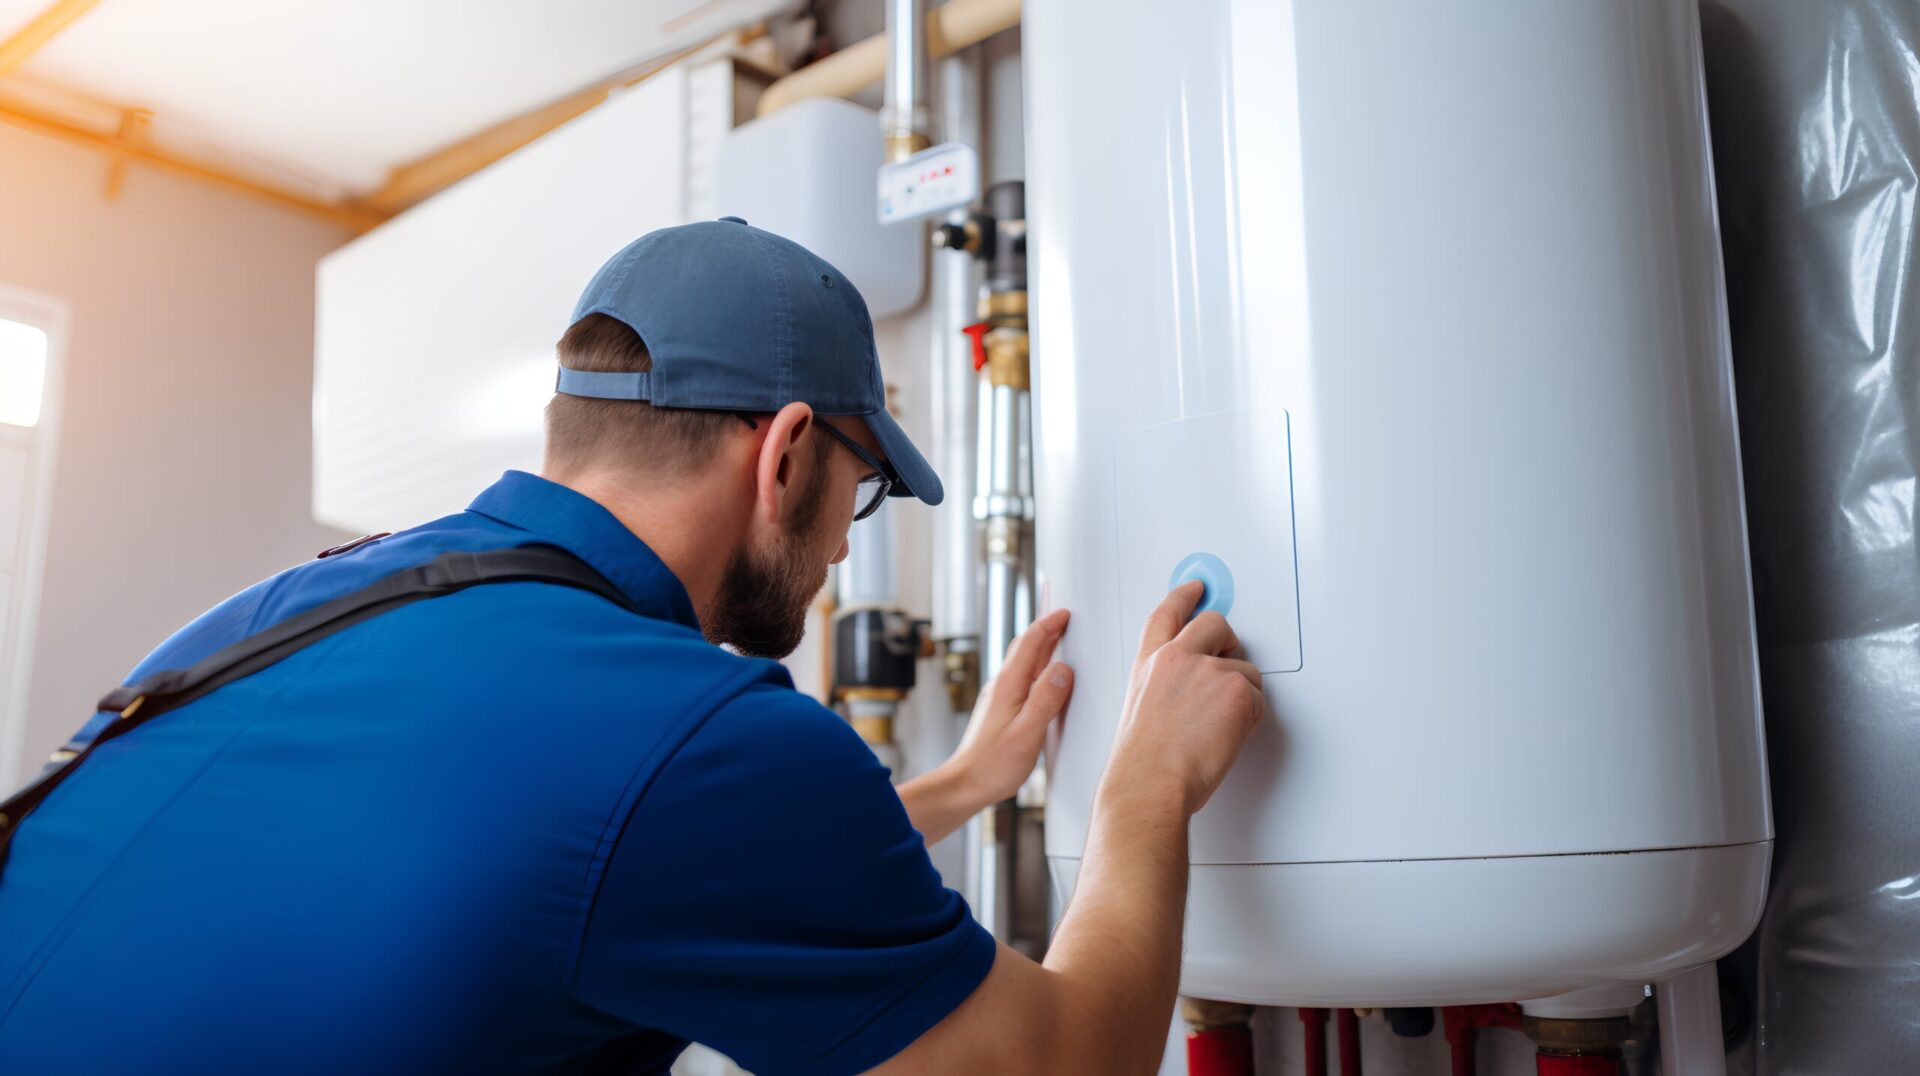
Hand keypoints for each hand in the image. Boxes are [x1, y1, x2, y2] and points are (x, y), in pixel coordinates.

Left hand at [945, 608, 1074, 807]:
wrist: (964, 785)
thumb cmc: (993, 765)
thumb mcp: (1027, 733)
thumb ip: (1046, 700)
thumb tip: (1064, 669)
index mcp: (1008, 684)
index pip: (1030, 642)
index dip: (1049, 624)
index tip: (1066, 613)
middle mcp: (1002, 686)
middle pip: (1025, 648)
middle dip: (1045, 630)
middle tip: (1066, 619)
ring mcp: (1000, 697)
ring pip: (1023, 663)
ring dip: (1042, 648)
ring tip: (1060, 641)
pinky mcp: (1001, 711)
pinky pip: (1022, 680)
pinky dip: (1037, 670)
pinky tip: (1045, 680)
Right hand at [1104, 582, 1263, 815]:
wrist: (1151, 782)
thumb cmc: (1144, 760)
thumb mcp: (1142, 706)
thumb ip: (1167, 684)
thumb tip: (1193, 689)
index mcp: (1150, 663)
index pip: (1167, 614)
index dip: (1183, 596)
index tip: (1196, 587)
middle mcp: (1178, 658)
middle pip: (1215, 623)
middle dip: (1229, 640)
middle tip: (1230, 660)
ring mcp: (1208, 670)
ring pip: (1245, 671)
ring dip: (1241, 696)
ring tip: (1217, 727)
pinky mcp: (1236, 689)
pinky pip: (1258, 698)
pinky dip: (1251, 718)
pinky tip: (1227, 735)